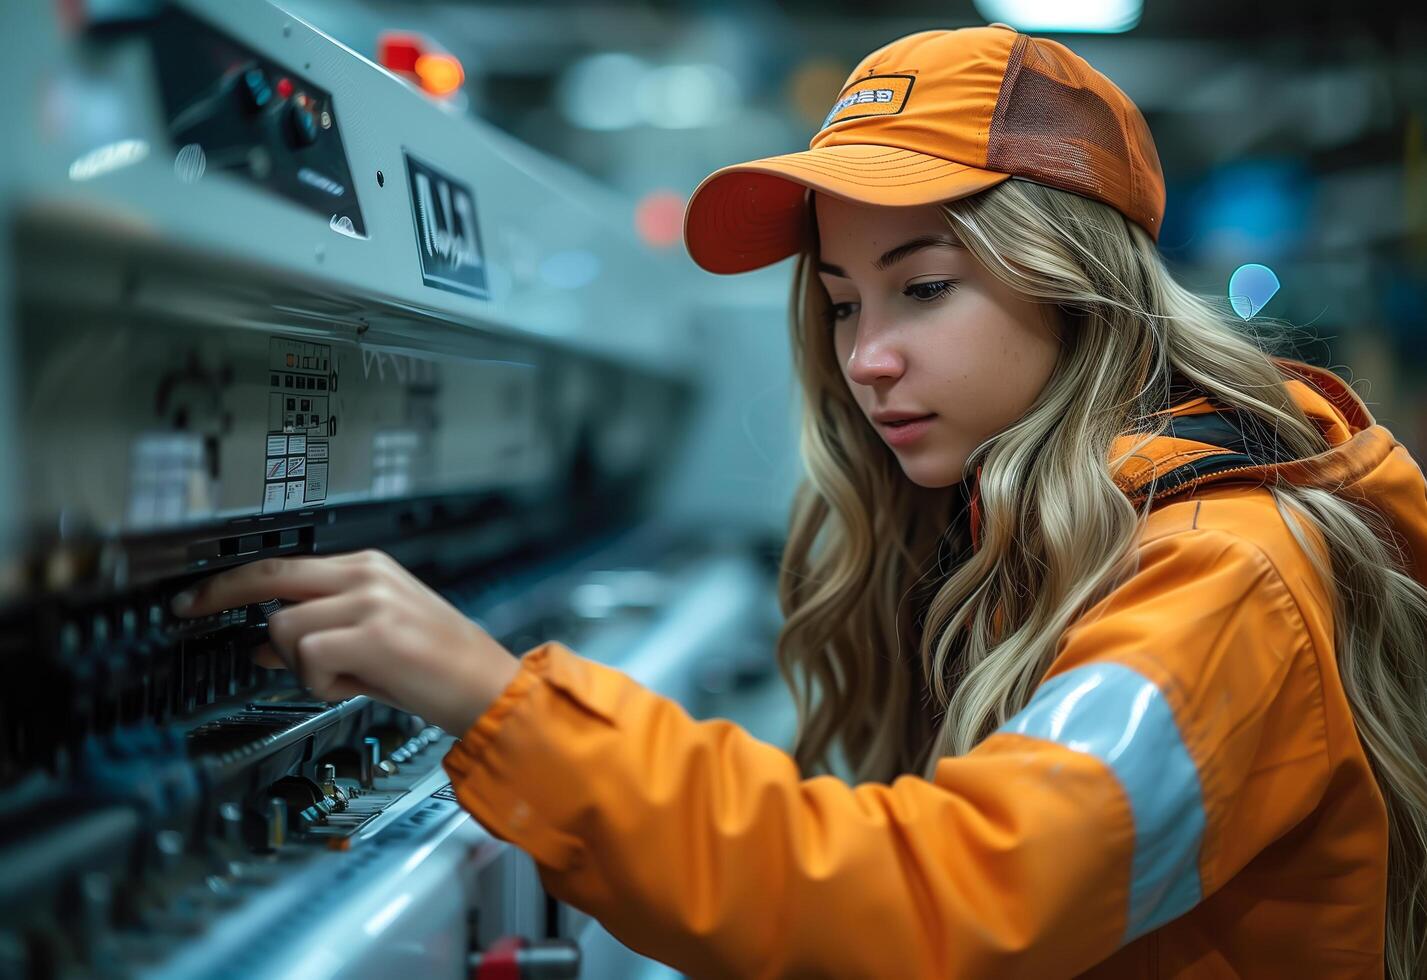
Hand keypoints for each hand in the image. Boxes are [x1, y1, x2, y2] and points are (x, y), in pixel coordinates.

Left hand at [170, 549, 520, 734]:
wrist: (489, 688)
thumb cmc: (437, 670)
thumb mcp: (370, 645)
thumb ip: (319, 636)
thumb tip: (262, 645)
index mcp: (369, 569)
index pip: (283, 564)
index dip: (231, 581)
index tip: (195, 596)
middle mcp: (367, 575)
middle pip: (270, 577)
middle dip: (219, 595)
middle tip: (186, 610)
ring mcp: (371, 601)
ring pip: (285, 628)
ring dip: (301, 666)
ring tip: (344, 678)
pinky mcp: (375, 633)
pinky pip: (308, 657)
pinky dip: (320, 683)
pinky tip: (355, 685)